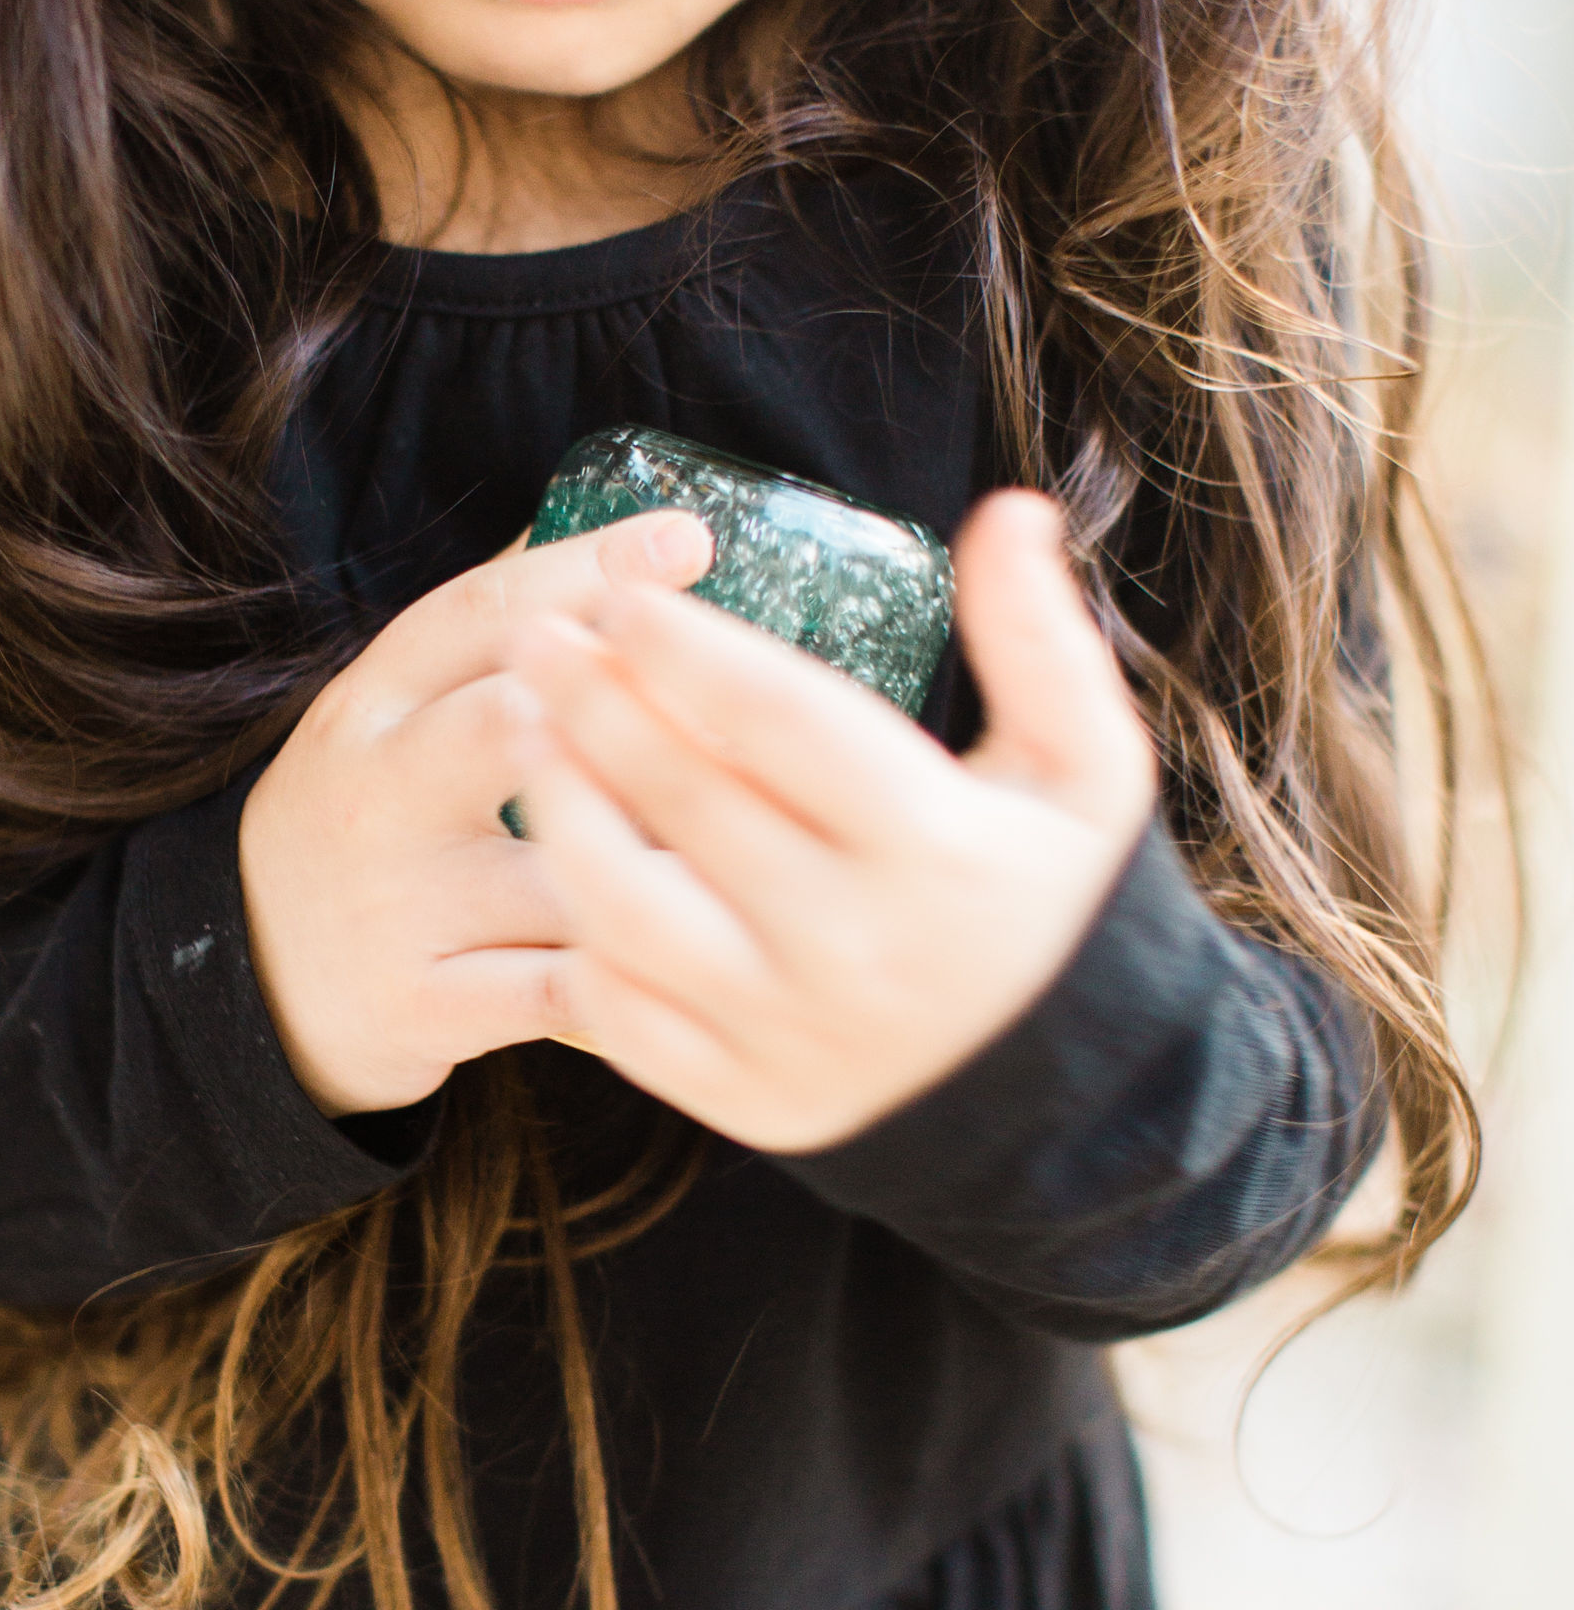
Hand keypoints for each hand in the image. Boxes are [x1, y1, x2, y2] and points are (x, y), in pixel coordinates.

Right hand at [238, 510, 712, 1116]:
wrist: (253, 986)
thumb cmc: (370, 827)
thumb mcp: (390, 717)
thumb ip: (489, 642)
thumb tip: (624, 546)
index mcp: (372, 703)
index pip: (476, 615)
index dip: (584, 572)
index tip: (686, 542)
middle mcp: (377, 794)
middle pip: (503, 728)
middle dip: (620, 709)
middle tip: (726, 707)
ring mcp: (399, 904)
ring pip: (555, 870)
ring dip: (662, 854)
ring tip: (759, 841)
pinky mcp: (425, 1004)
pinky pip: (560, 992)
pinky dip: (643, 975)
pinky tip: (714, 954)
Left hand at [503, 491, 1157, 1151]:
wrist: (1057, 1093)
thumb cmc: (1051, 901)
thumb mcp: (1086, 770)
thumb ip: (1040, 640)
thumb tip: (1008, 511)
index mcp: (933, 852)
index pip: (780, 722)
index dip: (687, 648)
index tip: (622, 592)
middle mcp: (851, 947)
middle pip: (683, 800)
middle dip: (592, 701)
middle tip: (536, 635)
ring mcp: (786, 1033)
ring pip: (624, 908)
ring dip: (558, 806)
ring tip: (523, 729)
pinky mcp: (740, 1098)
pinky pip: (620, 1010)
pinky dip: (576, 929)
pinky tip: (557, 854)